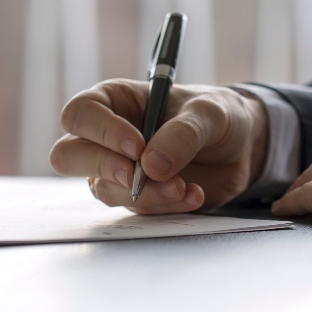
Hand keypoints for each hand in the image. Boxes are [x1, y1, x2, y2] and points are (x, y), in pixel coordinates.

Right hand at [49, 80, 266, 213]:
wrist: (242, 148)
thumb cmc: (217, 116)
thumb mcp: (209, 114)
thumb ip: (182, 134)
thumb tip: (151, 166)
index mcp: (115, 101)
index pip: (80, 114)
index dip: (101, 131)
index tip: (137, 146)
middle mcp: (107, 137)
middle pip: (68, 156)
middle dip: (103, 168)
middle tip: (139, 176)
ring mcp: (119, 170)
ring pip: (105, 190)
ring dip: (145, 194)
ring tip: (184, 186)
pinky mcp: (138, 198)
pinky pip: (137, 210)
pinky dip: (166, 207)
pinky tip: (193, 194)